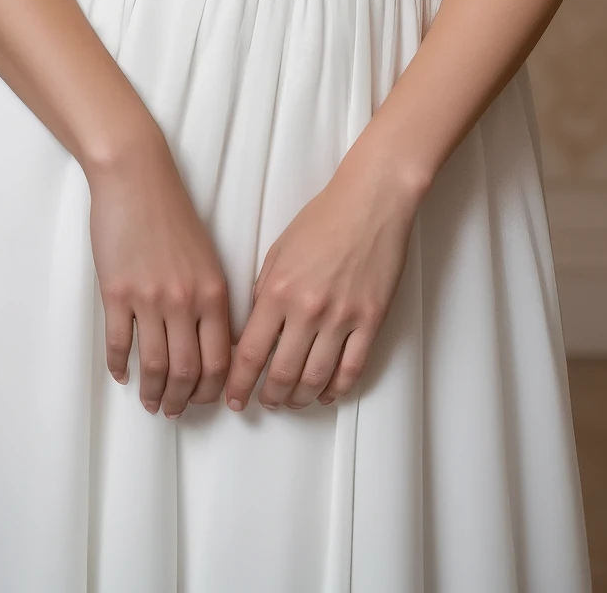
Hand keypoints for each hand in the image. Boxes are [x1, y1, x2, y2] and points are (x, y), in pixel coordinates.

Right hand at [87, 136, 231, 418]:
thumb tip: (213, 343)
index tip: (203, 401)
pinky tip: (121, 375)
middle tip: (173, 411)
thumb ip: (211, 298)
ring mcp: (149, 298)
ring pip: (154, 365)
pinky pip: (119, 344)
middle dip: (181, 401)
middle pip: (187, 372)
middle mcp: (185, 301)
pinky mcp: (116, 292)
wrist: (136, 177)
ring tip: (150, 402)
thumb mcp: (206, 256)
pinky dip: (120, 366)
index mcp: (213, 292)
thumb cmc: (173, 212)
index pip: (219, 360)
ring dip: (153, 392)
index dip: (211, 390)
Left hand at [224, 148, 420, 412]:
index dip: (240, 384)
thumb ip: (265, 291)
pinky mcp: (371, 320)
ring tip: (294, 401)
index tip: (235, 399)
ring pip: (316, 378)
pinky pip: (352, 368)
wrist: (370, 202)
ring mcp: (342, 317)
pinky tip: (328, 393)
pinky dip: (338, 388)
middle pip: (283, 373)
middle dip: (270, 396)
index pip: (251, 353)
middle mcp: (307, 309)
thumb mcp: (279, 250)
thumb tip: (255, 329)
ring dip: (301, 398)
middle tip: (266, 403)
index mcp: (278, 290)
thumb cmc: (323, 218)